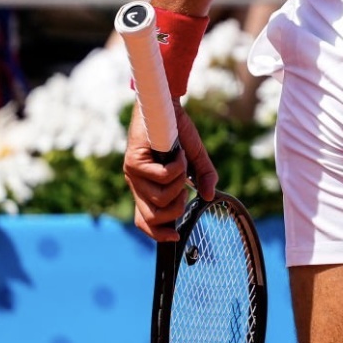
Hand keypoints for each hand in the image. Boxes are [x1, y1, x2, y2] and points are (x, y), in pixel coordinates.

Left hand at [123, 102, 217, 241]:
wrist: (166, 105)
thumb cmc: (177, 131)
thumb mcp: (194, 158)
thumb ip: (203, 177)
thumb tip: (209, 197)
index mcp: (146, 187)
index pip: (144, 221)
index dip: (157, 234)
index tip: (176, 236)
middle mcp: (136, 184)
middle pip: (152, 217)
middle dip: (176, 207)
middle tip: (185, 187)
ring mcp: (133, 174)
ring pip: (159, 198)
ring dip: (178, 183)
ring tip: (180, 163)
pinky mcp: (134, 162)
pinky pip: (162, 177)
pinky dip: (177, 167)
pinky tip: (177, 153)